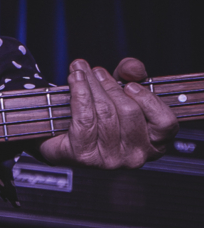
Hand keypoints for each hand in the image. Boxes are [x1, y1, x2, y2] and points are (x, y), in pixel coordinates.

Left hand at [38, 58, 177, 168]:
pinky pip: (84, 119)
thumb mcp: (120, 89)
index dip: (148, 100)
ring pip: (105, 113)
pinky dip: (79, 93)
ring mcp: (111, 160)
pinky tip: (75, 79)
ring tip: (81, 71)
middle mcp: (136, 156)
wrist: (61, 134)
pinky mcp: (85, 156)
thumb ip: (132, 74)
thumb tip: (133, 68)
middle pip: (129, 112)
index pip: (165, 123)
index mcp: (154, 144)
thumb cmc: (98, 113)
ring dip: (91, 85)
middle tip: (96, 71)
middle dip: (110, 86)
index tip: (129, 84)